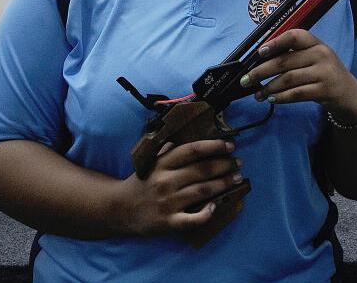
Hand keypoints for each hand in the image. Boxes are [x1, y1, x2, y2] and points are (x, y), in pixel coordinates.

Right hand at [120, 139, 242, 235]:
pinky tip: (216, 206)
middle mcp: (166, 181)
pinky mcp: (168, 222)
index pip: (193, 150)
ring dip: (223, 184)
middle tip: (238, 163)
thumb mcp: (151, 162)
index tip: (230, 146)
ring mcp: (168, 202)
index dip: (214, 146)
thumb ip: (169, 149)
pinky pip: (192, 219)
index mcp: (163, 164)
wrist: (119, 209)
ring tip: (236, 178)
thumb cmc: (141, 183)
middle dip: (224, 165)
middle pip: (202, 170)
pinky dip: (206, 213)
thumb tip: (190, 134)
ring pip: (202, 191)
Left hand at [244, 29, 356, 123]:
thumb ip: (294, 56)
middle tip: (246, 80)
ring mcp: (324, 73)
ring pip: (288, 79)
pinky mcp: (325, 90)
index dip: (275, 42)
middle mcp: (321, 54)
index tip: (259, 52)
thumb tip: (261, 60)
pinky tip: (272, 99)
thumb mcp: (315, 59)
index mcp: (316, 43)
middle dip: (261, 71)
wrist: (349, 94)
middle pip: (285, 61)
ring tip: (257, 94)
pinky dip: (281, 97)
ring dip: (268, 88)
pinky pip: (297, 93)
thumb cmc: (325, 74)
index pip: (294, 36)